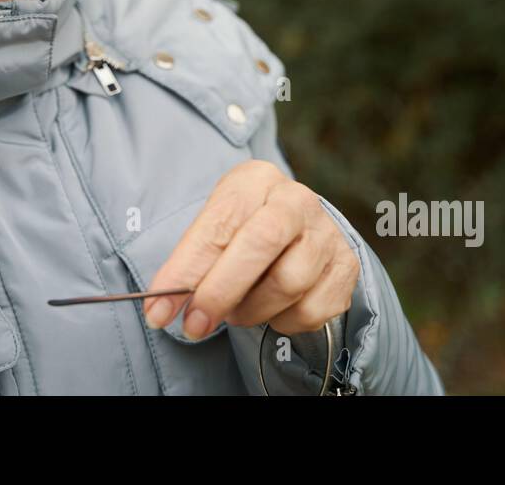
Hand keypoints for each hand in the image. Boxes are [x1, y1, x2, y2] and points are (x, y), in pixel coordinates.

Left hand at [142, 159, 359, 339]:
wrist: (298, 228)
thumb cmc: (243, 229)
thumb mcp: (214, 229)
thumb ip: (192, 263)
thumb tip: (161, 309)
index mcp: (256, 179)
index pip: (218, 224)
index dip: (186, 271)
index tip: (158, 311)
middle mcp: (297, 200)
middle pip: (261, 245)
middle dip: (220, 292)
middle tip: (194, 325)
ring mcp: (327, 233)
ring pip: (287, 284)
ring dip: (251, 310)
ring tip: (236, 310)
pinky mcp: (346, 268)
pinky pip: (310, 311)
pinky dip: (283, 321)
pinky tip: (272, 308)